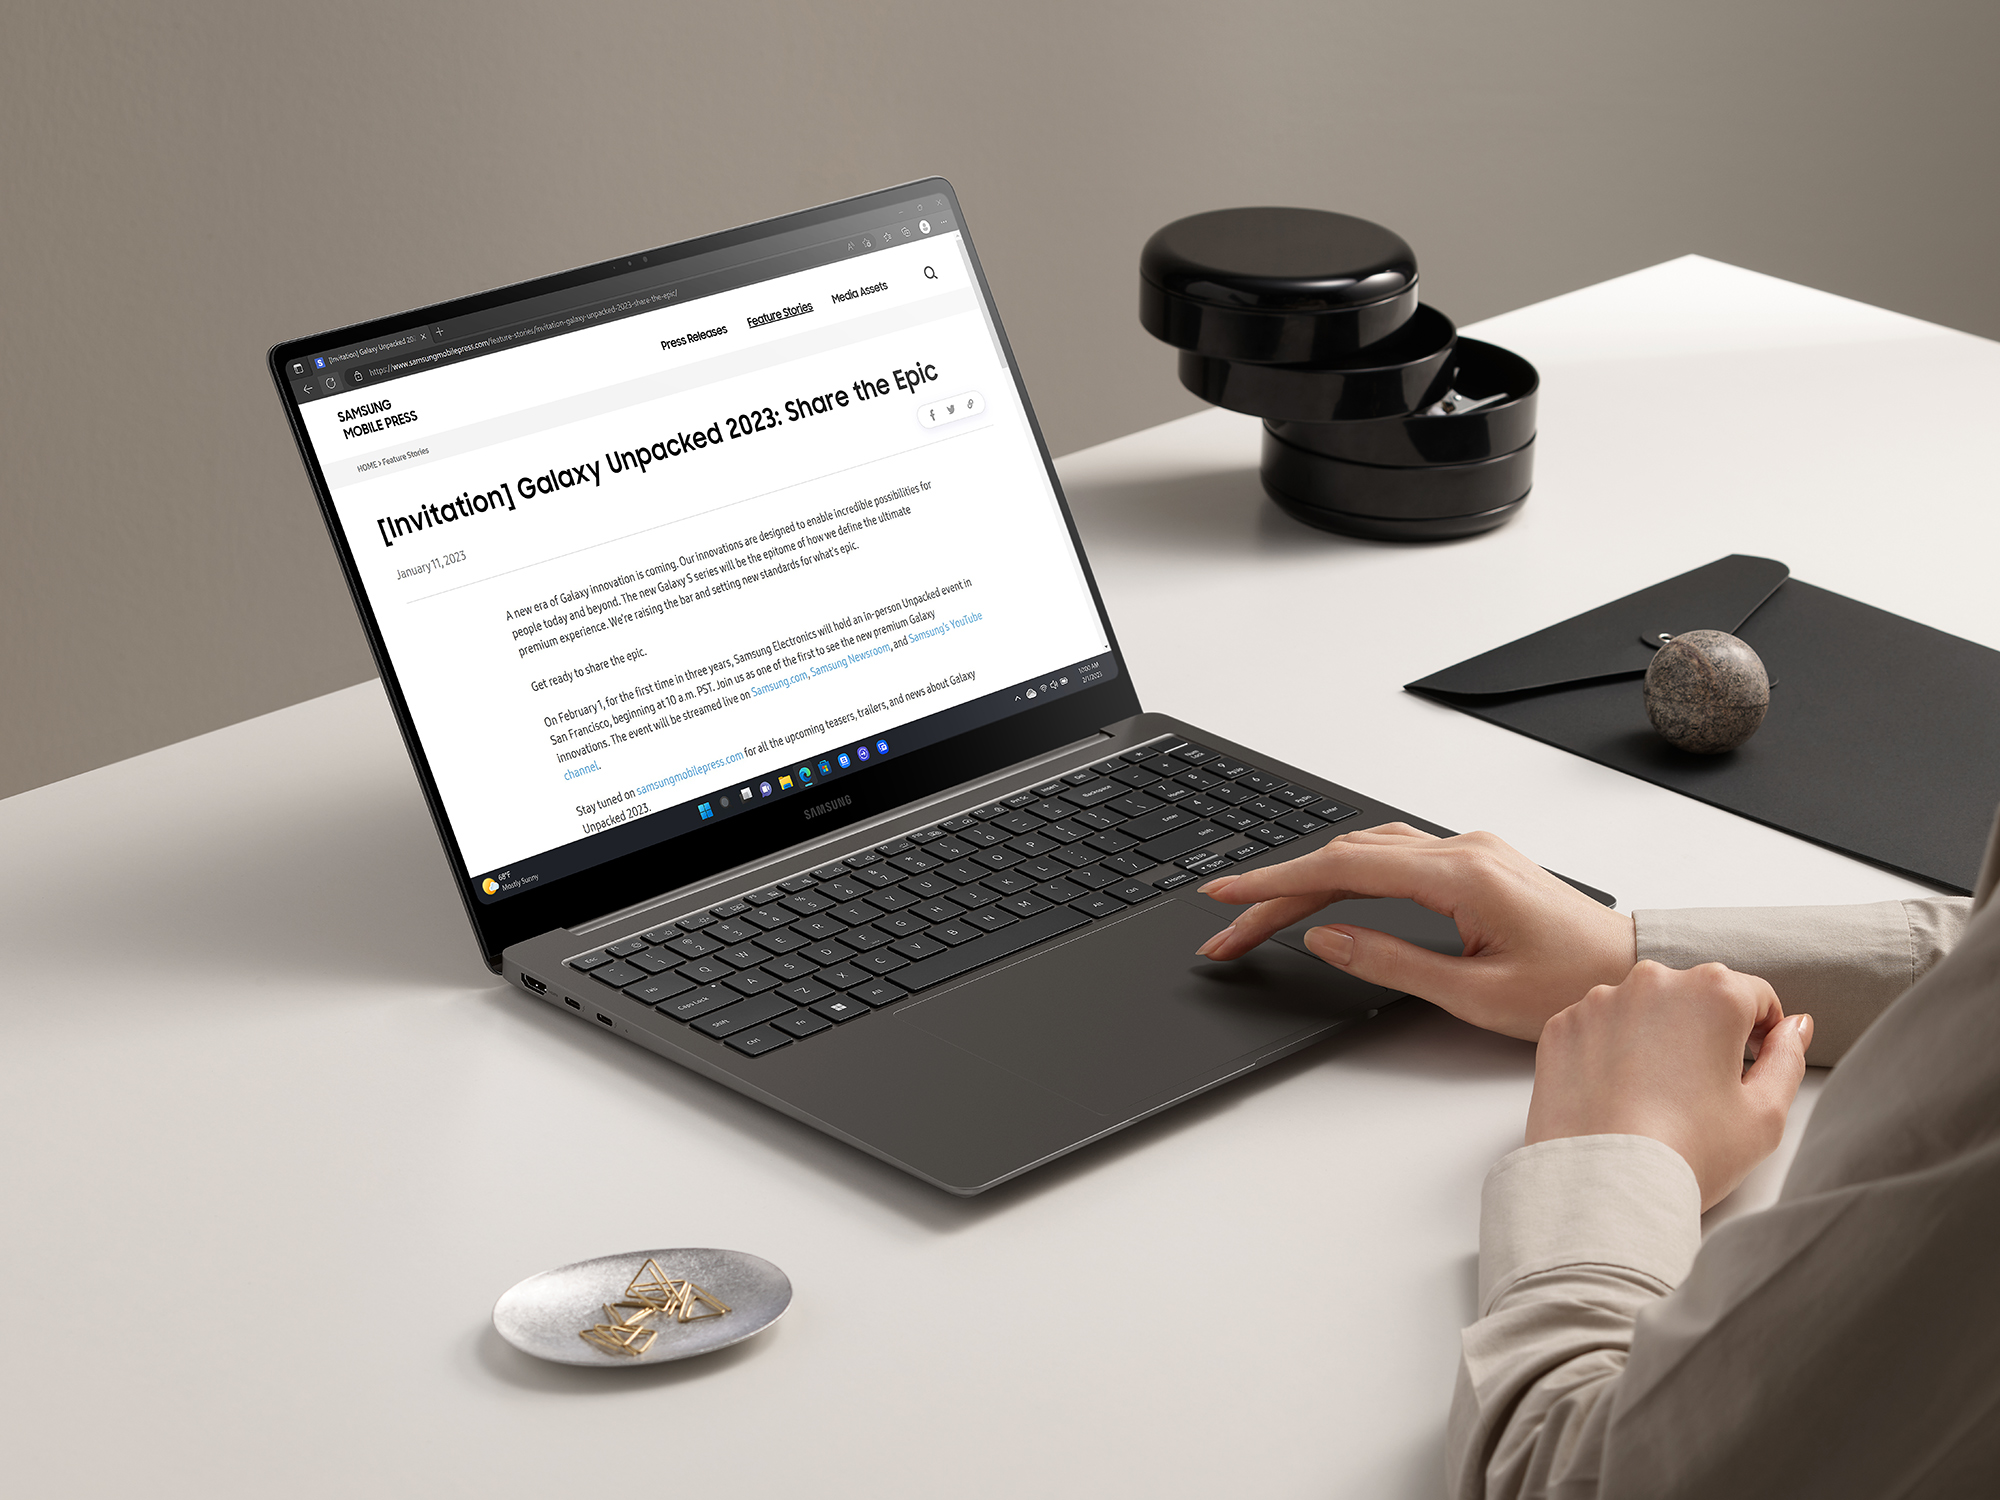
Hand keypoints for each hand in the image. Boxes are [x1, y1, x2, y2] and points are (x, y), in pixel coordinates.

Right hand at [1195, 825, 1635, 1039]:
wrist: (1632, 970)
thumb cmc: (1573, 988)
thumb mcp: (1476, 994)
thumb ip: (1392, 961)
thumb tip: (1325, 938)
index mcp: (1462, 876)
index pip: (1343, 868)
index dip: (1276, 883)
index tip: (1228, 897)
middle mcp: (1462, 850)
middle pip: (1344, 859)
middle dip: (1277, 893)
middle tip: (1227, 929)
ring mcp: (1468, 850)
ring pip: (1364, 852)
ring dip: (1307, 882)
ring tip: (1260, 917)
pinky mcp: (1471, 862)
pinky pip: (1391, 854)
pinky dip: (1344, 873)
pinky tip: (1321, 893)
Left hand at [1528, 961, 1812, 1209]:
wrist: (1604, 1186)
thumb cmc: (1691, 1153)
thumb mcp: (1766, 1113)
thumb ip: (1788, 1058)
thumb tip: (1795, 1026)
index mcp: (1713, 992)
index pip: (1755, 996)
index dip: (1762, 1033)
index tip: (1750, 1067)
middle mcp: (1652, 981)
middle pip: (1694, 996)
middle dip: (1705, 1031)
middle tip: (1702, 1090)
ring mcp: (1599, 1001)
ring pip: (1642, 1009)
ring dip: (1654, 1037)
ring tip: (1656, 1096)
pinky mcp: (1561, 1026)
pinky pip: (1597, 1028)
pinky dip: (1609, 1050)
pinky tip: (1617, 1094)